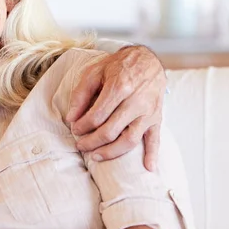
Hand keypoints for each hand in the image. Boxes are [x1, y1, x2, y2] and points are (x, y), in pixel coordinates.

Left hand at [66, 45, 165, 170]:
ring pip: (130, 140)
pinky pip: (156, 139)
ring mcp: (148, 112)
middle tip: (80, 145)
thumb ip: (81, 94)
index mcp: (119, 87)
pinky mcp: (157, 118)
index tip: (74, 129)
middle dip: (92, 141)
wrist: (147, 60)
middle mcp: (136, 102)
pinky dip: (153, 154)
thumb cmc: (118, 66)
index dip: (82, 126)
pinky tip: (148, 168)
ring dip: (111, 152)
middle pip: (111, 131)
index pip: (97, 116)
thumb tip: (71, 118)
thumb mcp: (95, 72)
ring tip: (96, 156)